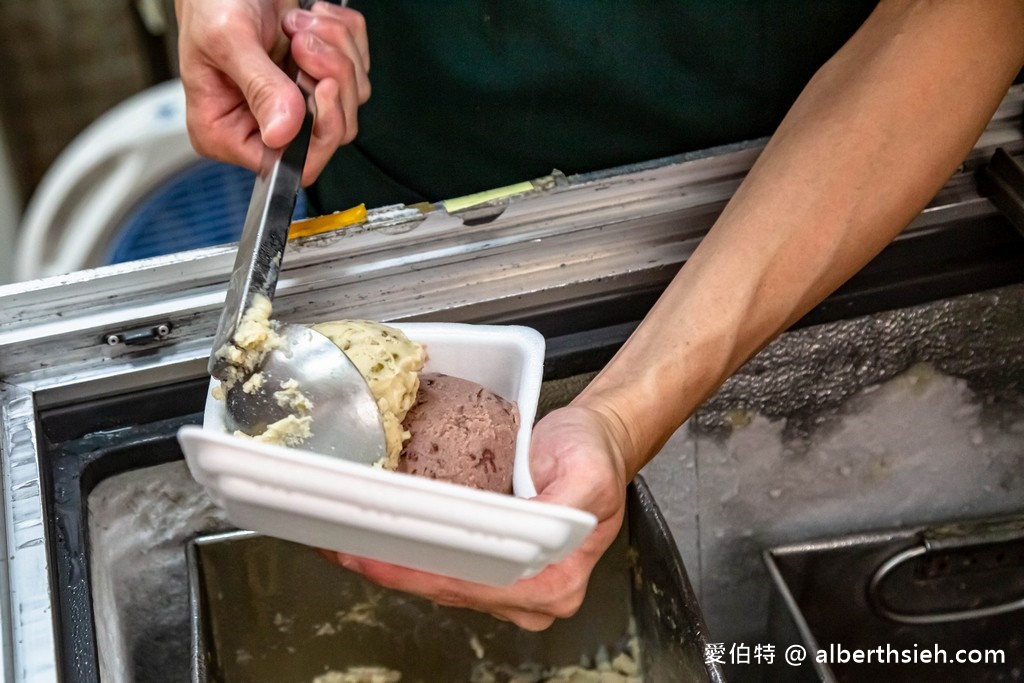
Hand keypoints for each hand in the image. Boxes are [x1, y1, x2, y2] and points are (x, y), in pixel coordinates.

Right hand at [175, 0, 369, 184]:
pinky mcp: (316, 79)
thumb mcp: (228, 40)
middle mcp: (262, 125)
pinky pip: (357, 70)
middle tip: (304, 44)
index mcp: (227, 132)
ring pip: (350, 100)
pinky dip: (342, 37)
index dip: (318, 133)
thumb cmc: (210, 3)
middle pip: (332, 134)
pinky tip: (310, 20)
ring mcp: (295, 104)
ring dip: (335, 52)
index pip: (289, 165)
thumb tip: (283, 134)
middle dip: (331, 80)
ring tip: (298, 25)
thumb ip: (260, 87)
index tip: (322, 88)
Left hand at [322, 403, 630, 630]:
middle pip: (452, 589)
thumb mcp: (590, 470)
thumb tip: (532, 525)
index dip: (423, 571)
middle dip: (396, 570)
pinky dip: (411, 558)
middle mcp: (534, 595)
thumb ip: (565, 503)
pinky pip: (446, 571)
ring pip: (443, 585)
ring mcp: (513, 590)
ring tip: (348, 543)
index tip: (378, 557)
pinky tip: (379, 542)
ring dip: (396, 565)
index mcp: (557, 579)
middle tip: (344, 547)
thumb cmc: (593, 454)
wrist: (598, 443)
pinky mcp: (496, 573)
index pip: (477, 582)